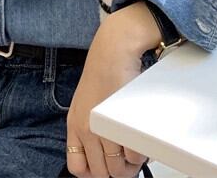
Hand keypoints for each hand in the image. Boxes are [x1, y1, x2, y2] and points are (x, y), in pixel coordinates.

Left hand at [65, 2, 160, 177]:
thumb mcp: (89, 104)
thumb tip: (110, 156)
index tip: (107, 168)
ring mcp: (100, 128)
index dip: (95, 172)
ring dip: (131, 164)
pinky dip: (141, 153)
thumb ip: (93, 129)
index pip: (77, 168)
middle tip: (129, 162)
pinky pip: (132, 155)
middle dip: (118, 171)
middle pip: (102, 173)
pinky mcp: (118, 123)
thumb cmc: (106, 72)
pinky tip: (141, 140)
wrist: (114, 51)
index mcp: (75, 126)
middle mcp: (85, 129)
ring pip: (118, 169)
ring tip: (137, 149)